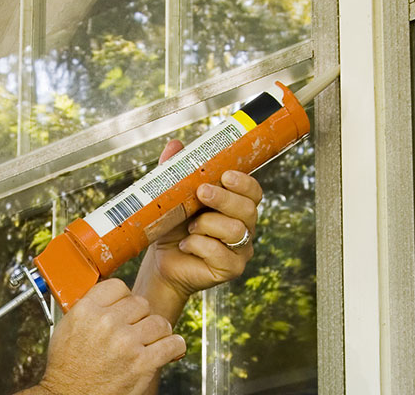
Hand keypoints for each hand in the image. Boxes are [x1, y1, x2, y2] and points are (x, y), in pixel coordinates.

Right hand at [34, 279, 185, 394]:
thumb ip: (88, 309)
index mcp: (87, 310)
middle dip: (140, 316)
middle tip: (136, 329)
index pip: (119, 287)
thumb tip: (108, 299)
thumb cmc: (66, 367)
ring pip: (159, 322)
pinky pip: (172, 344)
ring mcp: (126, 342)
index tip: (126, 308)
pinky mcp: (142, 363)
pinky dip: (174, 346)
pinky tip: (169, 348)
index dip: (124, 298)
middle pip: (141, 303)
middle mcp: (107, 322)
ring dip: (158, 331)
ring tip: (152, 340)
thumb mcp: (66, 328)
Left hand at [136, 139, 262, 309]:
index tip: (226, 175)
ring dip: (208, 224)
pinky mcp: (231, 269)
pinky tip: (185, 244)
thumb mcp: (173, 197)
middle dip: (224, 199)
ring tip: (190, 226)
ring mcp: (241, 250)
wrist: (161, 262)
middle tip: (201, 192)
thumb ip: (177, 172)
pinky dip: (198, 245)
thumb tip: (175, 144)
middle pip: (248, 209)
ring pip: (236, 230)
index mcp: (236, 206)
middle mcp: (244, 227)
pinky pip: (221, 253)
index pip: (253, 192)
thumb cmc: (173, 228)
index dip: (244, 183)